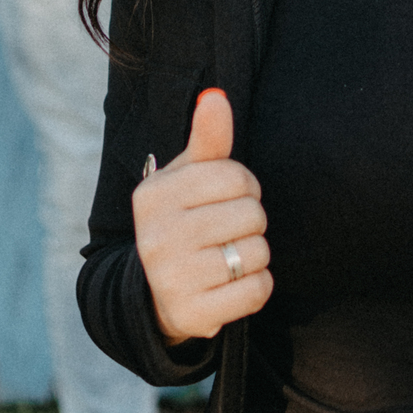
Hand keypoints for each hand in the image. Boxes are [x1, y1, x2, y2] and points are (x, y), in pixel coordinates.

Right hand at [133, 89, 272, 345]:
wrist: (156, 292)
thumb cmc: (183, 219)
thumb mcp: (188, 177)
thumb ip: (207, 139)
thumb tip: (215, 97)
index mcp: (155, 195)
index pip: (236, 176)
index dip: (245, 186)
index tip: (229, 198)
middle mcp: (157, 236)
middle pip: (251, 214)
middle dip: (252, 221)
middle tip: (230, 230)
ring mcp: (172, 278)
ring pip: (257, 253)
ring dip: (256, 255)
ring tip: (230, 257)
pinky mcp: (193, 314)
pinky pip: (258, 291)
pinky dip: (258, 287)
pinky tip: (234, 283)